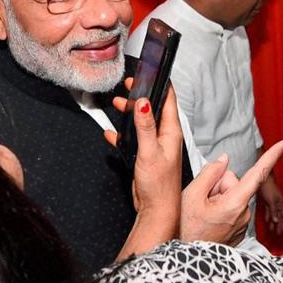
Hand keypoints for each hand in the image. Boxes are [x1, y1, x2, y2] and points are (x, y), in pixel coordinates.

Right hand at [106, 80, 182, 220]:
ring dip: (130, 113)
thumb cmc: (159, 186)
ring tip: (117, 104)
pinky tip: (111, 133)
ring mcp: (155, 147)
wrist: (156, 211)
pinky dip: (122, 135)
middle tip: (129, 85)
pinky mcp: (145, 157)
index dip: (162, 85)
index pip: (169, 102)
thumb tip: (143, 103)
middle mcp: (165, 138)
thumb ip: (146, 126)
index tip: (154, 71)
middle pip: (153, 110)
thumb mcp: (150, 152)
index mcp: (170, 134)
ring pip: (142, 123)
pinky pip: (133, 140)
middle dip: (141, 96)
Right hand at [180, 140, 282, 244]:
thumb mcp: (192, 195)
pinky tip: (208, 220)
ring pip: (231, 195)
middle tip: (202, 200)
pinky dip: (220, 209)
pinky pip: (231, 208)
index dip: (272, 156)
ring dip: (217, 199)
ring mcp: (242, 223)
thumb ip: (210, 173)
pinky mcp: (239, 230)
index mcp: (235, 203)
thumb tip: (224, 160)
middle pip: (234, 182)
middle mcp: (244, 214)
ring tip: (203, 213)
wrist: (189, 259)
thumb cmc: (186, 228)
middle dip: (218, 185)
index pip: (258, 174)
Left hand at [259, 177, 282, 234]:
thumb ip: (273, 211)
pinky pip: (269, 210)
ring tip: (271, 229)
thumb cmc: (268, 187)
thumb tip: (276, 221)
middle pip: (279, 217)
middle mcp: (278, 203)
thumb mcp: (271, 201)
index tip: (282, 232)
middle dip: (279, 225)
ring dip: (273, 222)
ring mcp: (273, 202)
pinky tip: (266, 220)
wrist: (263, 177)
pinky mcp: (267, 200)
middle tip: (278, 234)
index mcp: (281, 204)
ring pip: (274, 214)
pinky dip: (268, 216)